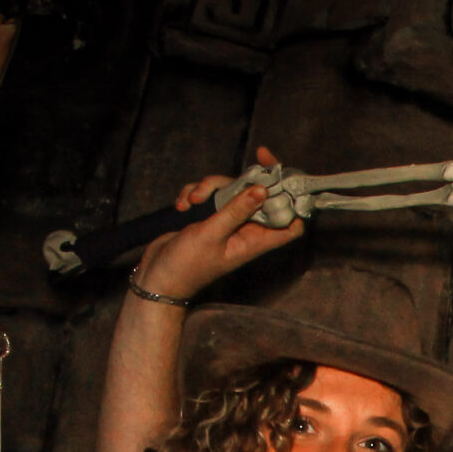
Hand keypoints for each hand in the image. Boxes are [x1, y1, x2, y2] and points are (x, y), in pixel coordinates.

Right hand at [131, 147, 307, 301]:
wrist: (159, 278)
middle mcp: (246, 231)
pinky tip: (182, 205)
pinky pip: (210, 195)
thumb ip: (236, 211)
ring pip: (231, 190)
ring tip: (192, 201)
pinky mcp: (210, 217)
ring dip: (209, 188)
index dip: (293, 202)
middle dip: (240, 182)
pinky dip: (195, 194)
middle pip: (259, 196)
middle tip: (227, 173)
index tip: (282, 178)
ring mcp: (228, 223)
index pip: (291, 225)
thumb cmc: (187, 266)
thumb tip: (262, 190)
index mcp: (256, 241)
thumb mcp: (212, 235)